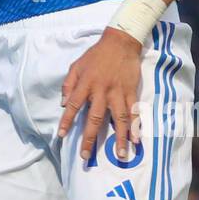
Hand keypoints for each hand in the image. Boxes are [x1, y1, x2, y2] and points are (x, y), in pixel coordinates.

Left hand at [58, 28, 142, 162]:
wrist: (120, 43)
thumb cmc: (95, 55)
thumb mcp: (76, 65)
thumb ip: (68, 84)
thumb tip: (63, 103)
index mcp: (85, 84)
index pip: (73, 105)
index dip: (67, 121)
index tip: (62, 135)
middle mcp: (101, 91)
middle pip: (94, 118)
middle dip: (90, 138)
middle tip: (86, 156)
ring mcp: (118, 92)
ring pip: (119, 119)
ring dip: (120, 138)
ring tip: (121, 155)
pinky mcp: (131, 92)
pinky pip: (133, 112)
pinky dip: (135, 126)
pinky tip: (136, 140)